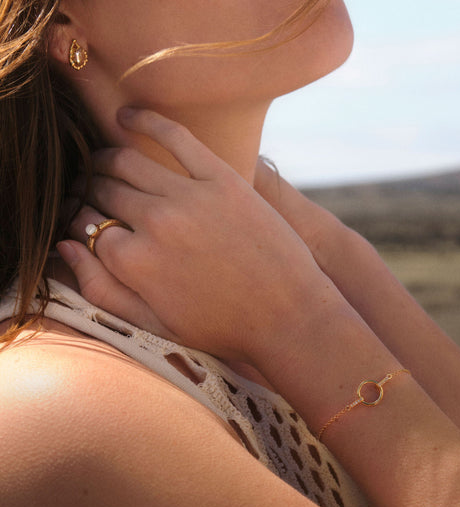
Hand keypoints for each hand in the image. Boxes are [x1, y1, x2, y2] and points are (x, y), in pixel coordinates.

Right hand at [58, 108, 332, 362]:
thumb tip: (65, 248)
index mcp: (133, 263)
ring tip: (104, 163)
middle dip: (91, 190)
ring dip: (106, 159)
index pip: (88, 228)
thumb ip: (102, 290)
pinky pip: (173, 135)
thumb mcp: (154, 325)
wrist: (287, 316)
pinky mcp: (221, 179)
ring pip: (126, 162)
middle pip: (104, 191)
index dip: (84, 225)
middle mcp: (154, 224)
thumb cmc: (220, 328)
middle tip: (93, 191)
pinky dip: (145, 119)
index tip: (90, 223)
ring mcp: (188, 197)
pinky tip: (128, 117)